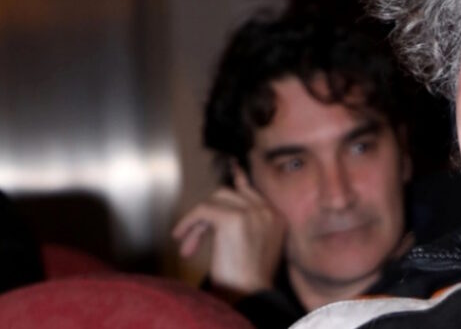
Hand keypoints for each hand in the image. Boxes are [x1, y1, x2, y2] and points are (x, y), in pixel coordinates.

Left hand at [172, 164, 286, 295]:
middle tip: (194, 240)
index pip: (253, 190)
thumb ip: (248, 223)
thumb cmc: (248, 279)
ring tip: (189, 246)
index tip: (233, 165)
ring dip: (197, 221)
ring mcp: (253, 213)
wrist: (250, 294)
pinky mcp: (234, 219)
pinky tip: (183, 238)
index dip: (239, 180)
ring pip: (215, 200)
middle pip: (230, 194)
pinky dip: (190, 223)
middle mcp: (268, 211)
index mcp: (278, 217)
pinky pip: (204, 210)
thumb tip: (227, 205)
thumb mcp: (256, 246)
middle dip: (207, 214)